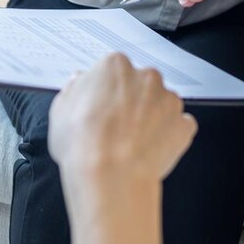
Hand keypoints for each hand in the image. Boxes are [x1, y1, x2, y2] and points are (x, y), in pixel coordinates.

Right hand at [49, 53, 197, 186]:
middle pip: (140, 85)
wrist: (111, 176)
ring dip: (152, 118)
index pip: (113, 71)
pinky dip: (169, 136)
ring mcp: (168, 100)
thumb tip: (79, 84)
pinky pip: (178, 126)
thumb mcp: (61, 111)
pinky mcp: (183, 124)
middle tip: (117, 127)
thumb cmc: (83, 145)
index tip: (102, 106)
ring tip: (132, 143)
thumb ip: (74, 90)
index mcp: (115, 67)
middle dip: (132, 102)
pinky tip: (150, 150)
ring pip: (161, 104)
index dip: (106, 92)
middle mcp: (146, 77)